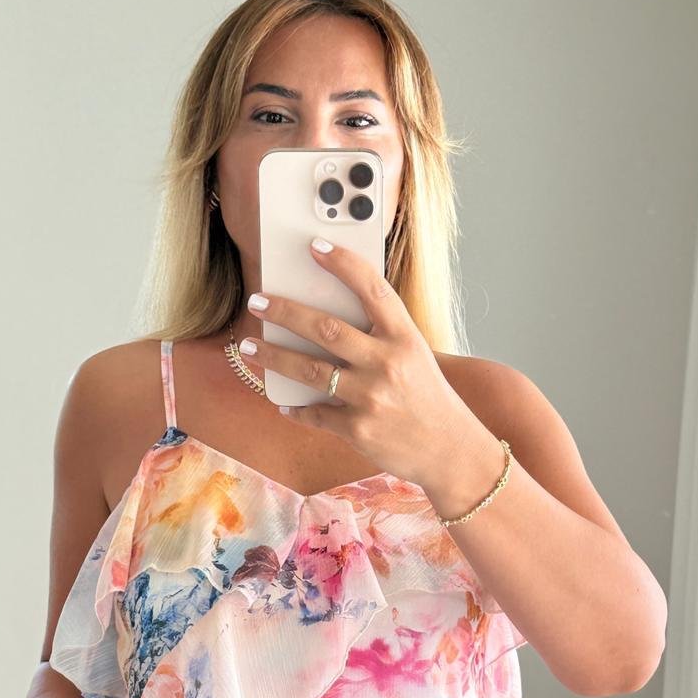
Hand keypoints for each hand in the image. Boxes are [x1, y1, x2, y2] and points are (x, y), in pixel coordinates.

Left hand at [243, 239, 483, 489]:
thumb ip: (380, 336)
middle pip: (326, 329)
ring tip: (247, 347)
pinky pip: (314, 413)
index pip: (372, 289)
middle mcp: (387, 363)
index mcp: (405, 338)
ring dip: (272, 356)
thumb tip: (326, 319)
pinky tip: (284, 403)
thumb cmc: (428, 398)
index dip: (343, 264)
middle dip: (284, 312)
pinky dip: (295, 408)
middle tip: (257, 302)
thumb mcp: (414, 357)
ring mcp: (371, 398)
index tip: (315, 247)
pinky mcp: (358, 429)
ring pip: (308, 370)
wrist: (450, 451)